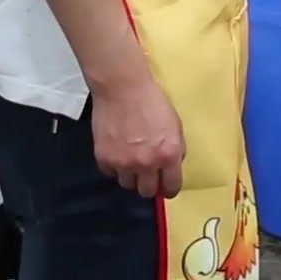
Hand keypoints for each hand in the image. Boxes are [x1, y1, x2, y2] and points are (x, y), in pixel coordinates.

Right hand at [91, 76, 185, 197]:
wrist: (122, 87)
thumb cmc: (152, 101)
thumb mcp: (175, 125)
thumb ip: (176, 149)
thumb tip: (171, 166)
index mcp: (169, 155)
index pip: (171, 187)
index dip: (168, 188)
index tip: (164, 185)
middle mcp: (147, 164)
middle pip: (147, 192)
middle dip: (149, 183)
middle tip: (146, 172)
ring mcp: (123, 163)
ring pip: (127, 185)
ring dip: (130, 175)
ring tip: (129, 159)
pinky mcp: (104, 159)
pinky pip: (110, 173)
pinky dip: (114, 166)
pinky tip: (117, 151)